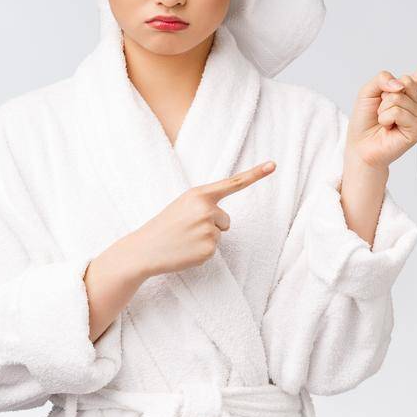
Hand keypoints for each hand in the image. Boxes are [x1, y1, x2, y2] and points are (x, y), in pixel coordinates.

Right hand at [121, 160, 276, 278]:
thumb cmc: (165, 226)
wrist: (143, 249)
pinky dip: (202, 252)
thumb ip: (205, 204)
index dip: (255, 174)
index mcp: (199, 194)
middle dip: (211, 226)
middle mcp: (206, 209)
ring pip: (220, 234)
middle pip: (226, 219)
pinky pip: (214, 249)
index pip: (233, 183)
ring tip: (184, 239)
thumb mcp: (183, 205)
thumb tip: (223, 219)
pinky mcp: (209, 248)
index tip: (273, 164)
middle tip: (186, 230)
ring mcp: (208, 229)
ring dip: (206, 238)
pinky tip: (186, 250)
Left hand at [347, 35, 416, 169]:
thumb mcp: (368, 90)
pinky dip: (387, 118)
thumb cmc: (366, 119)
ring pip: (399, 98)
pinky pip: (398, 112)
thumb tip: (400, 84)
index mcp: (411, 89)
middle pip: (406, 81)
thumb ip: (382, 79)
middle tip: (382, 110)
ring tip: (384, 121)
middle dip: (386, 94)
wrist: (362, 146)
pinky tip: (389, 128)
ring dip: (384, 109)